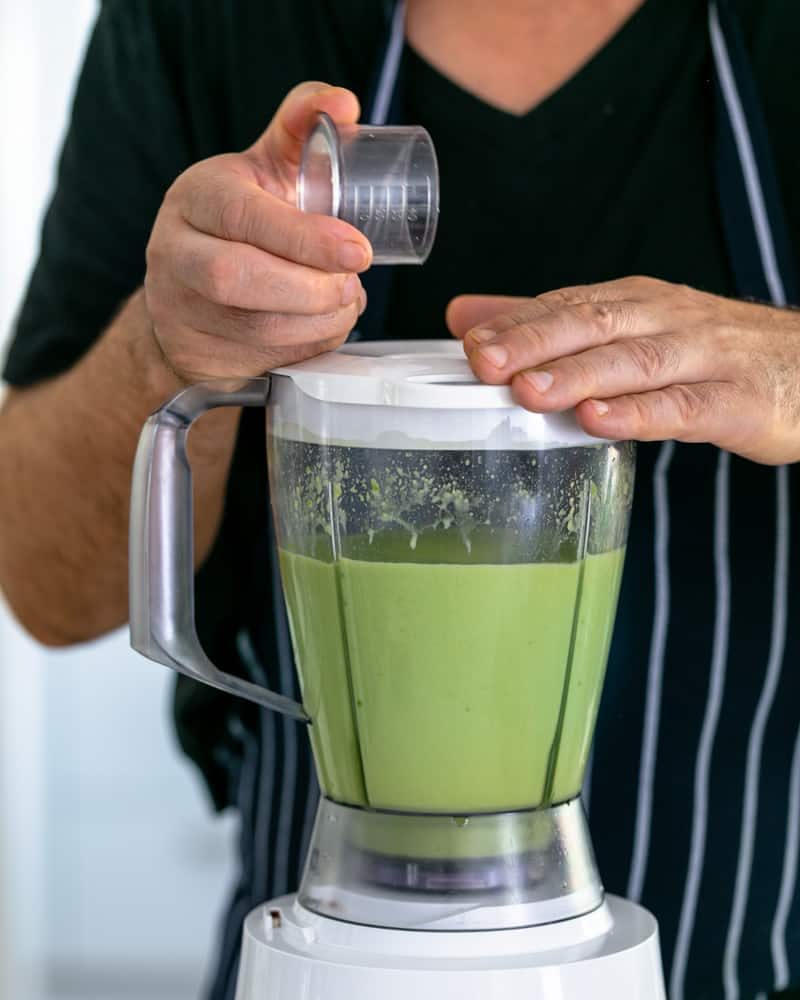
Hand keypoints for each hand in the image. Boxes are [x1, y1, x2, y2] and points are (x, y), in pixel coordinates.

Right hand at [144, 83, 370, 381]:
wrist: (192, 289)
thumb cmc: (242, 222)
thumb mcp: (264, 167)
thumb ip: (302, 127)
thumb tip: (345, 103)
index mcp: (197, 196)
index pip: (243, 216)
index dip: (305, 238)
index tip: (358, 250)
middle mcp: (176, 251)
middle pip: (236, 277)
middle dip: (309, 287)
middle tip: (353, 284)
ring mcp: (181, 309)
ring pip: (254, 327)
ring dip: (317, 321)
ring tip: (346, 302)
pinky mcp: (200, 354)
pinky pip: (263, 359)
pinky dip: (309, 346)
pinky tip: (325, 326)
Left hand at [447, 276, 799, 464]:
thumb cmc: (708, 352)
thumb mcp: (629, 327)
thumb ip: (547, 324)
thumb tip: (466, 318)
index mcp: (635, 303)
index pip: (567, 305)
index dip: (517, 323)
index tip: (468, 342)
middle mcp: (665, 321)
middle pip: (594, 325)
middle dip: (535, 342)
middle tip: (483, 361)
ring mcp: (702, 359)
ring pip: (634, 363)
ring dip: (579, 375)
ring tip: (528, 391)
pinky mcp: (735, 402)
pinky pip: (684, 408)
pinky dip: (641, 414)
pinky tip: (600, 421)